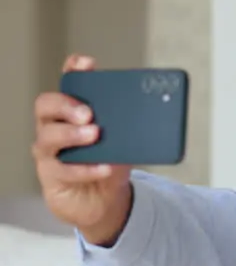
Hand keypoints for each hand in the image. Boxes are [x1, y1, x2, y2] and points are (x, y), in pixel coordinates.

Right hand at [32, 55, 133, 245]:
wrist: (100, 201)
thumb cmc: (108, 162)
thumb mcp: (124, 142)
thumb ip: (132, 127)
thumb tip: (159, 114)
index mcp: (73, 110)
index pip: (68, 83)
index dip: (74, 70)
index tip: (87, 64)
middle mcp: (54, 125)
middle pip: (46, 105)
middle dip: (66, 104)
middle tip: (88, 112)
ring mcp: (49, 150)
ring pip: (48, 137)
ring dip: (72, 135)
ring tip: (94, 134)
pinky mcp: (51, 175)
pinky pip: (63, 170)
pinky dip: (86, 168)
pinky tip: (104, 167)